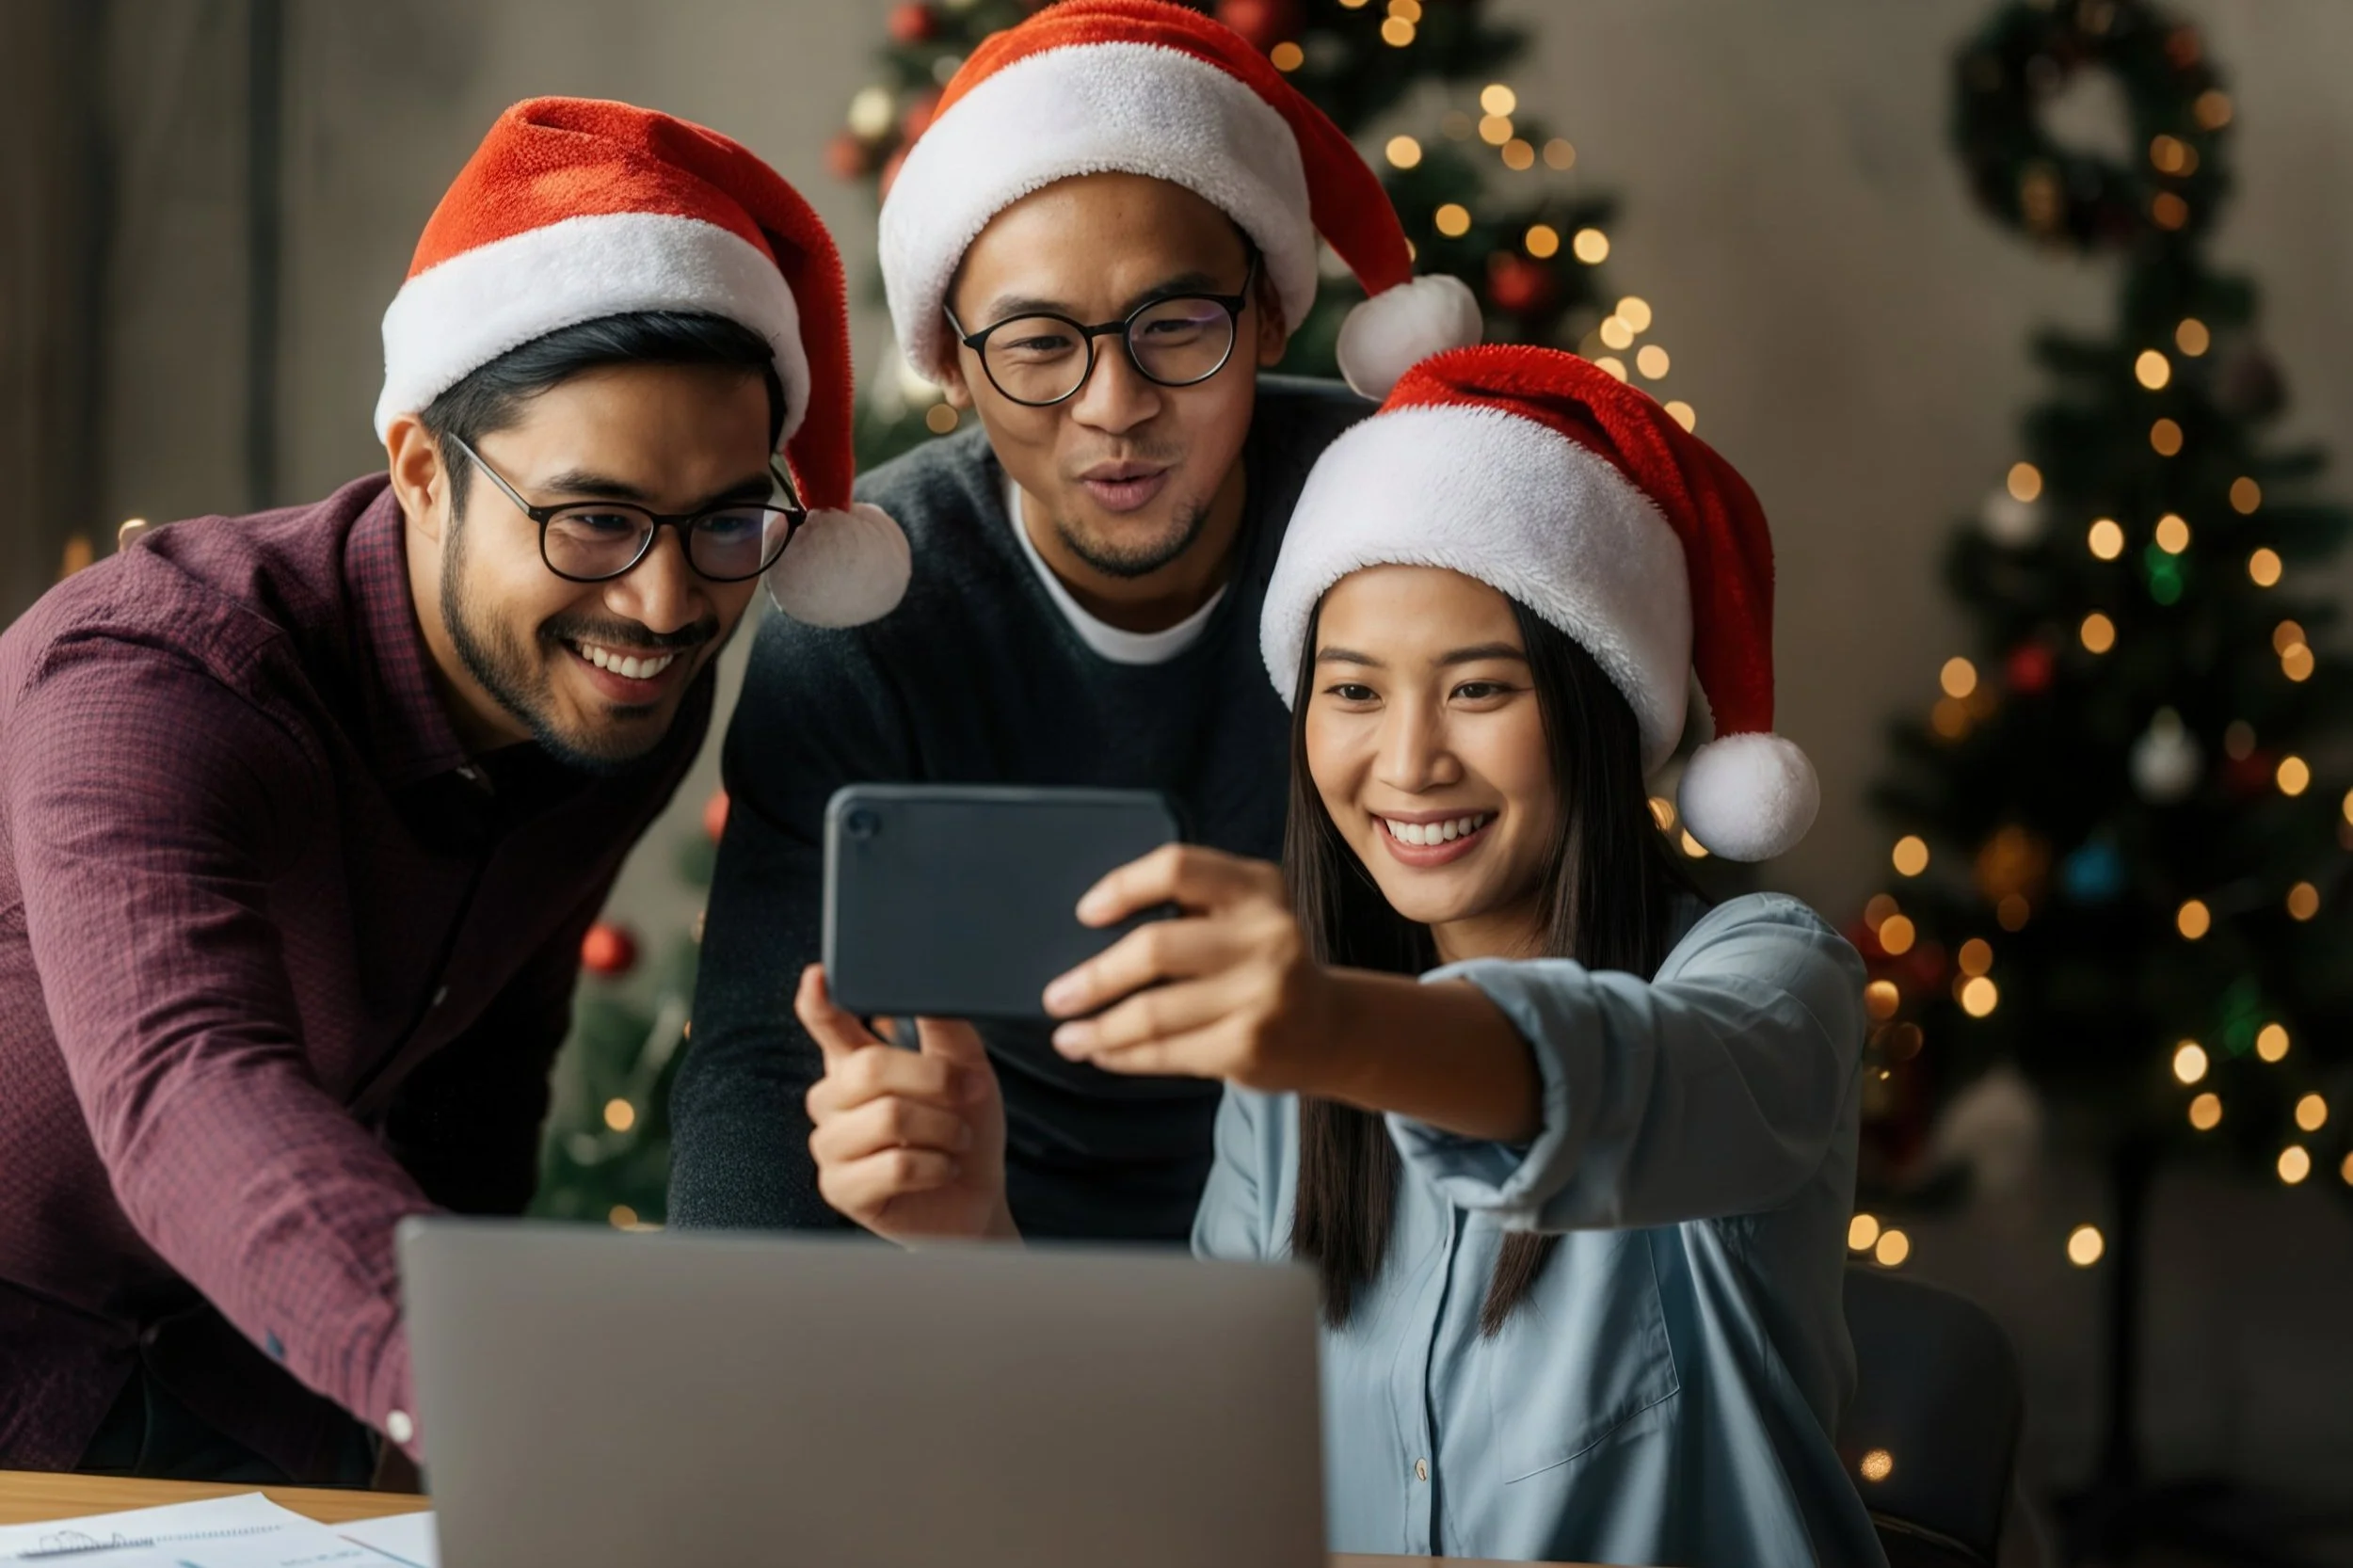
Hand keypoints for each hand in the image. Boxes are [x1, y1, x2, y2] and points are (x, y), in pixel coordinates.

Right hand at [797, 965, 1014, 1243]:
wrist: (977, 1197)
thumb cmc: (966, 1128)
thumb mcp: (967, 1067)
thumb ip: (943, 1025)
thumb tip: (926, 985)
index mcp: (856, 1064)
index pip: (828, 1026)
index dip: (819, 1002)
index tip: (817, 976)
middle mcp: (832, 1100)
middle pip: (870, 1069)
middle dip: (936, 1079)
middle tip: (970, 1093)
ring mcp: (830, 1145)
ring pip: (888, 1118)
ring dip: (942, 1128)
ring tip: (956, 1140)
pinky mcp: (840, 1189)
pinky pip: (894, 1166)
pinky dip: (936, 1166)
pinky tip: (942, 1169)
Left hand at [1042, 844, 1343, 1093]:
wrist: (1330, 1029)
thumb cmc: (1262, 964)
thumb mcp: (1244, 915)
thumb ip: (1189, 907)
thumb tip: (1087, 933)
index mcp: (1257, 886)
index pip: (1177, 867)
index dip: (1124, 886)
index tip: (1086, 914)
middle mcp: (1266, 933)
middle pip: (1157, 947)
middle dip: (1095, 976)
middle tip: (1056, 996)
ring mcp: (1261, 992)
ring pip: (1154, 1011)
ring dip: (1099, 1028)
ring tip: (1068, 1037)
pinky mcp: (1250, 1044)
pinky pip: (1167, 1052)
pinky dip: (1124, 1056)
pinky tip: (1103, 1054)